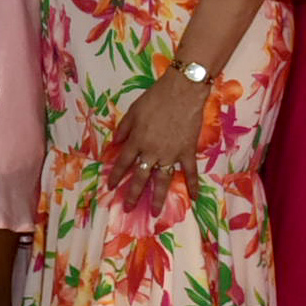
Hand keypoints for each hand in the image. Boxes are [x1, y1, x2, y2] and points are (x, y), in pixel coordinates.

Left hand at [104, 73, 208, 202]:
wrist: (182, 92)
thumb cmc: (155, 98)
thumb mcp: (133, 111)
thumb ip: (124, 129)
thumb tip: (115, 143)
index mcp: (137, 141)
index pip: (123, 163)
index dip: (116, 175)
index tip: (111, 186)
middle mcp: (152, 152)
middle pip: (140, 177)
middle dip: (133, 194)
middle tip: (127, 209)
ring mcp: (171, 154)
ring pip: (162, 180)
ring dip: (158, 198)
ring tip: (155, 213)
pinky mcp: (187, 152)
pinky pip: (190, 172)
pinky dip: (193, 185)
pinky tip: (194, 198)